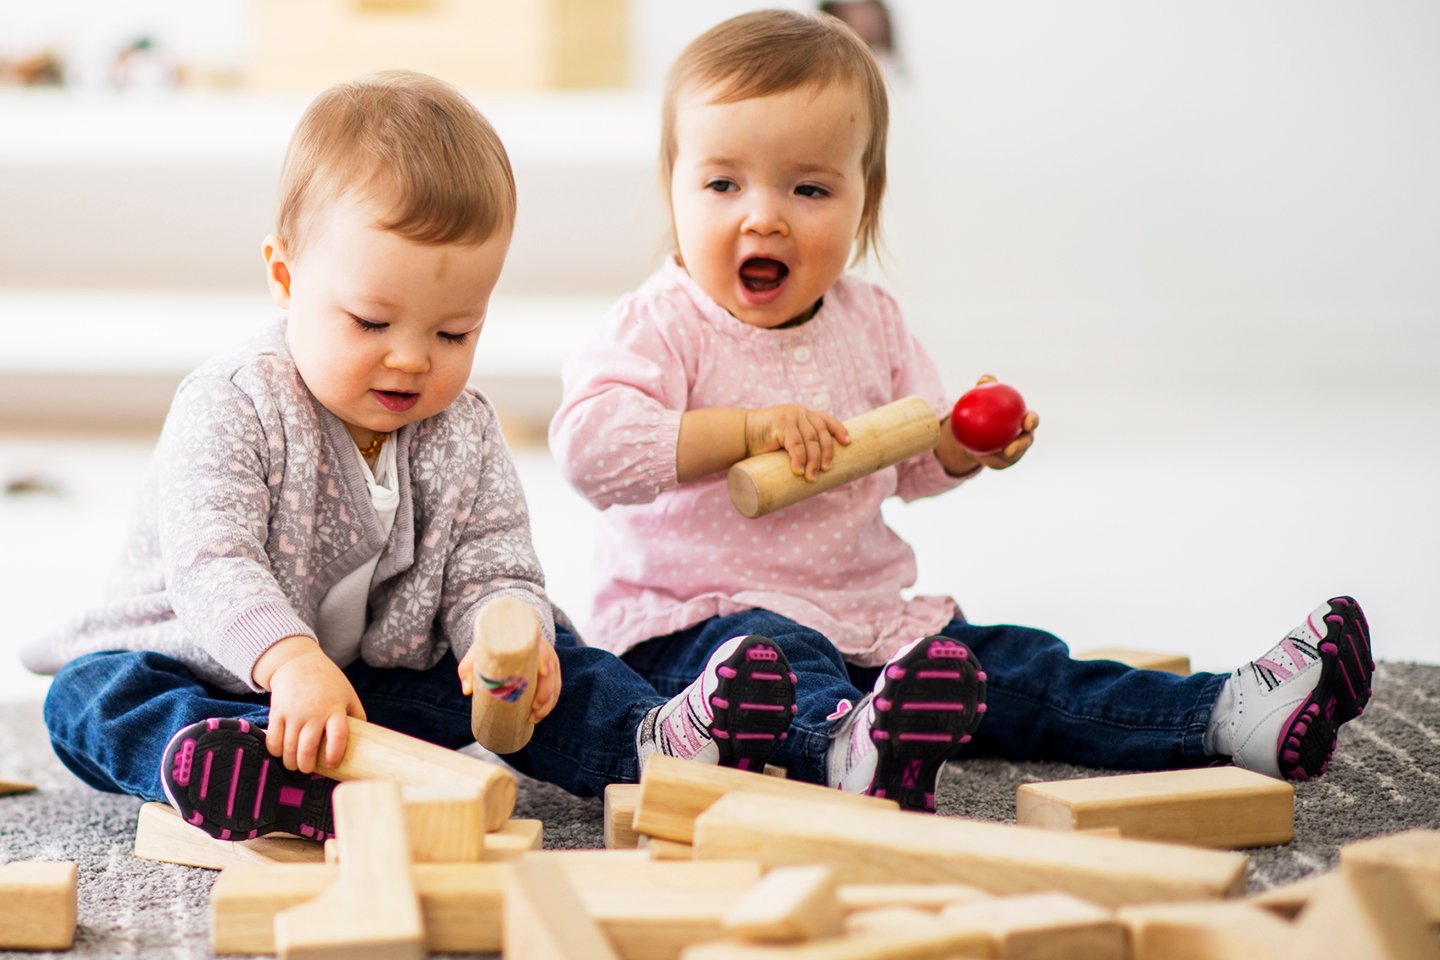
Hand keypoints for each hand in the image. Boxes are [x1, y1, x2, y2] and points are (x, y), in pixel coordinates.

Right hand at [260, 640, 365, 773]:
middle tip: (308, 769)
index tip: (331, 764)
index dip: (334, 754)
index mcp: (335, 708)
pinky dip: (276, 751)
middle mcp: (314, 711)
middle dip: (307, 766)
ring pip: (289, 747)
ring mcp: (294, 712)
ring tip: (295, 765)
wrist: (298, 663)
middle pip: (308, 747)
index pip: (338, 735)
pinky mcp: (277, 711)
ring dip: (291, 762)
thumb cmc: (327, 682)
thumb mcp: (347, 694)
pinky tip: (281, 754)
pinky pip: (273, 739)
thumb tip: (366, 740)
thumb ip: (356, 715)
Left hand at [458, 638, 560, 723]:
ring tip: (534, 718)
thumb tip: (468, 690)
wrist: (502, 637)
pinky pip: (554, 688)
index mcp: (527, 641)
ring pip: (554, 683)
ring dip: (548, 703)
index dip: (545, 660)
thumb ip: (468, 668)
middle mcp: (542, 650)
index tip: (544, 673)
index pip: (542, 648)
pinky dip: (549, 703)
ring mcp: (548, 661)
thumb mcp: (477, 653)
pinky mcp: (549, 672)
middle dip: (546, 692)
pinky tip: (540, 715)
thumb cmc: (490, 646)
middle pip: (551, 670)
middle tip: (533, 708)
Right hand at [744, 403, 850, 481]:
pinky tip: (799, 470)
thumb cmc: (761, 444)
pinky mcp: (781, 423)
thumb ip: (798, 449)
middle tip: (826, 470)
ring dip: (814, 461)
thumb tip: (813, 475)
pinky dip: (799, 458)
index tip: (848, 443)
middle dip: (826, 453)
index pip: (826, 420)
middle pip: (821, 434)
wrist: (739, 434)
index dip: (839, 430)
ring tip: (811, 477)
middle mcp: (800, 413)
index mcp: (803, 416)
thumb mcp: (784, 443)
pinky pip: (796, 443)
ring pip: (810, 440)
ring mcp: (791, 416)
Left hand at [970, 375, 1038, 468]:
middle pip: (1026, 442)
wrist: (976, 430)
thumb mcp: (984, 398)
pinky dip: (989, 460)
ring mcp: (1015, 451)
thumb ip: (986, 387)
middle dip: (1022, 446)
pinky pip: (996, 462)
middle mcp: (1023, 437)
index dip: (1032, 421)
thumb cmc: (985, 409)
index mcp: (1023, 421)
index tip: (1026, 422)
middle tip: (1010, 448)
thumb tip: (984, 380)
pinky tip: (982, 458)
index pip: (1031, 420)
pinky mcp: (1003, 462)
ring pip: (1012, 455)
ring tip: (996, 455)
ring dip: (1005, 456)